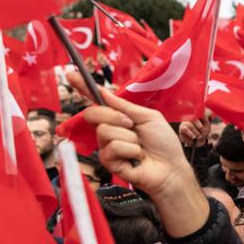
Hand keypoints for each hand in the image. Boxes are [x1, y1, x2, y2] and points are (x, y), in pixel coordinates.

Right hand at [67, 72, 208, 237]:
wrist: (171, 169)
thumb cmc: (164, 144)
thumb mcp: (148, 117)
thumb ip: (125, 106)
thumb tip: (103, 92)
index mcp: (119, 117)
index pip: (98, 101)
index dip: (84, 88)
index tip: (71, 74)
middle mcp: (109, 130)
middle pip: (94, 113)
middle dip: (115, 116)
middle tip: (132, 125)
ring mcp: (107, 146)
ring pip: (104, 131)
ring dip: (129, 137)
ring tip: (140, 147)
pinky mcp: (108, 162)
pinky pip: (113, 147)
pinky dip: (130, 150)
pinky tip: (137, 158)